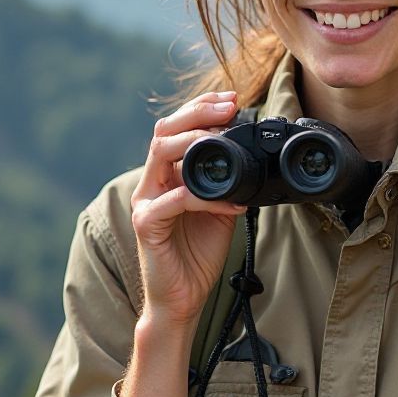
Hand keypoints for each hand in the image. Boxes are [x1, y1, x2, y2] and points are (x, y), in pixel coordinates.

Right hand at [130, 91, 246, 334]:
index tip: (230, 98)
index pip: (175, 129)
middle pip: (163, 132)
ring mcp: (146, 202)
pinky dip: (207, 198)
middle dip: (196, 113)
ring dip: (194, 141)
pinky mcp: (146, 225)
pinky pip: (175, 201)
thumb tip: (250, 157)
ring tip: (224, 140)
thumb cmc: (198, 254)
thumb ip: (226, 183)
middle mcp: (152, 184)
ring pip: (160, 155)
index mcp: (167, 176)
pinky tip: (234, 201)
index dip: (200, 108)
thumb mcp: (220, 209)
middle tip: (227, 107)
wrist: (183, 298)